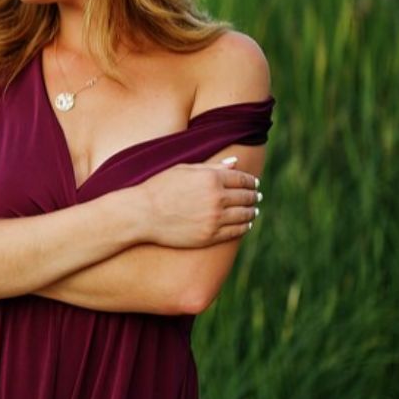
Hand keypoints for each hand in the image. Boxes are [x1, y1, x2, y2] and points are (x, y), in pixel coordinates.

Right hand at [135, 157, 261, 247]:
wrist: (142, 213)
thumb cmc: (160, 187)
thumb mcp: (184, 170)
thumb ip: (212, 166)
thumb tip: (235, 163)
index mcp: (211, 178)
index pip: (242, 179)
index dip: (251, 181)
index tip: (254, 183)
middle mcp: (217, 198)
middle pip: (246, 197)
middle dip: (253, 196)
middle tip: (257, 197)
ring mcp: (214, 219)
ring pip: (245, 215)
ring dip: (252, 212)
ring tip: (253, 211)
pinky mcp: (210, 236)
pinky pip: (236, 231)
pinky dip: (244, 226)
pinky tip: (245, 224)